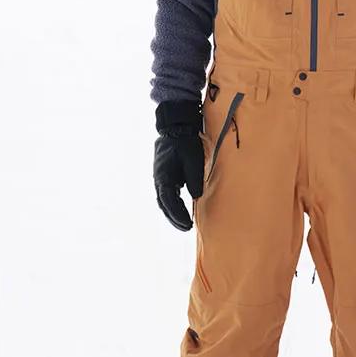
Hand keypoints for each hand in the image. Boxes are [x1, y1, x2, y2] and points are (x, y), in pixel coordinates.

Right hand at [153, 100, 203, 230]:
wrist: (176, 128)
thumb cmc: (185, 143)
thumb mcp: (193, 160)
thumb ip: (194, 179)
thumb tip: (196, 197)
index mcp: (164, 176)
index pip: (169, 201)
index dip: (178, 214)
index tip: (188, 224)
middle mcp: (159, 179)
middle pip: (164, 204)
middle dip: (174, 218)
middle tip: (186, 228)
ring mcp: (160, 177)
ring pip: (164, 201)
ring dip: (172, 213)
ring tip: (184, 224)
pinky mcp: (164, 175)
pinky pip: (166, 194)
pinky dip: (172, 205)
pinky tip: (180, 210)